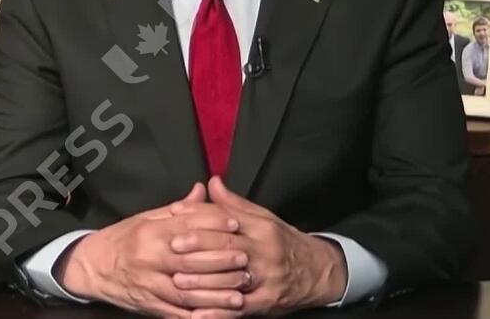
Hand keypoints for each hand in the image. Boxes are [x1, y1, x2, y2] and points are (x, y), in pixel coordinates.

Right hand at [57, 183, 248, 316]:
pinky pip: (174, 313)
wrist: (92, 267)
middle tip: (246, 259)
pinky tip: (215, 316)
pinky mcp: (148, 305)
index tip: (237, 224)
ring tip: (239, 294)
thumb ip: (179, 209)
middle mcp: (149, 258)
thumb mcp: (147, 217)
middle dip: (220, 260)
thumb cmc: (124, 239)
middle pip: (190, 259)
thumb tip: (203, 189)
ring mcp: (149, 284)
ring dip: (214, 294)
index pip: (187, 226)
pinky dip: (196, 317)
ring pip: (185, 291)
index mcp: (151, 232)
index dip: (214, 225)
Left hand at [171, 176, 346, 315]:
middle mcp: (264, 250)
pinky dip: (219, 312)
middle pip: (228, 246)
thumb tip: (212, 183)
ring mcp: (266, 278)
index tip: (176, 213)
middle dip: (198, 245)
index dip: (199, 214)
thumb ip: (234, 204)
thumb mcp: (263, 218)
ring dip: (203, 281)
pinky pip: (240, 307)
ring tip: (177, 281)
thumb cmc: (283, 242)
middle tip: (173, 246)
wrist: (316, 270)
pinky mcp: (266, 301)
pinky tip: (199, 314)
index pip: (227, 217)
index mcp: (261, 227)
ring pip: (232, 278)